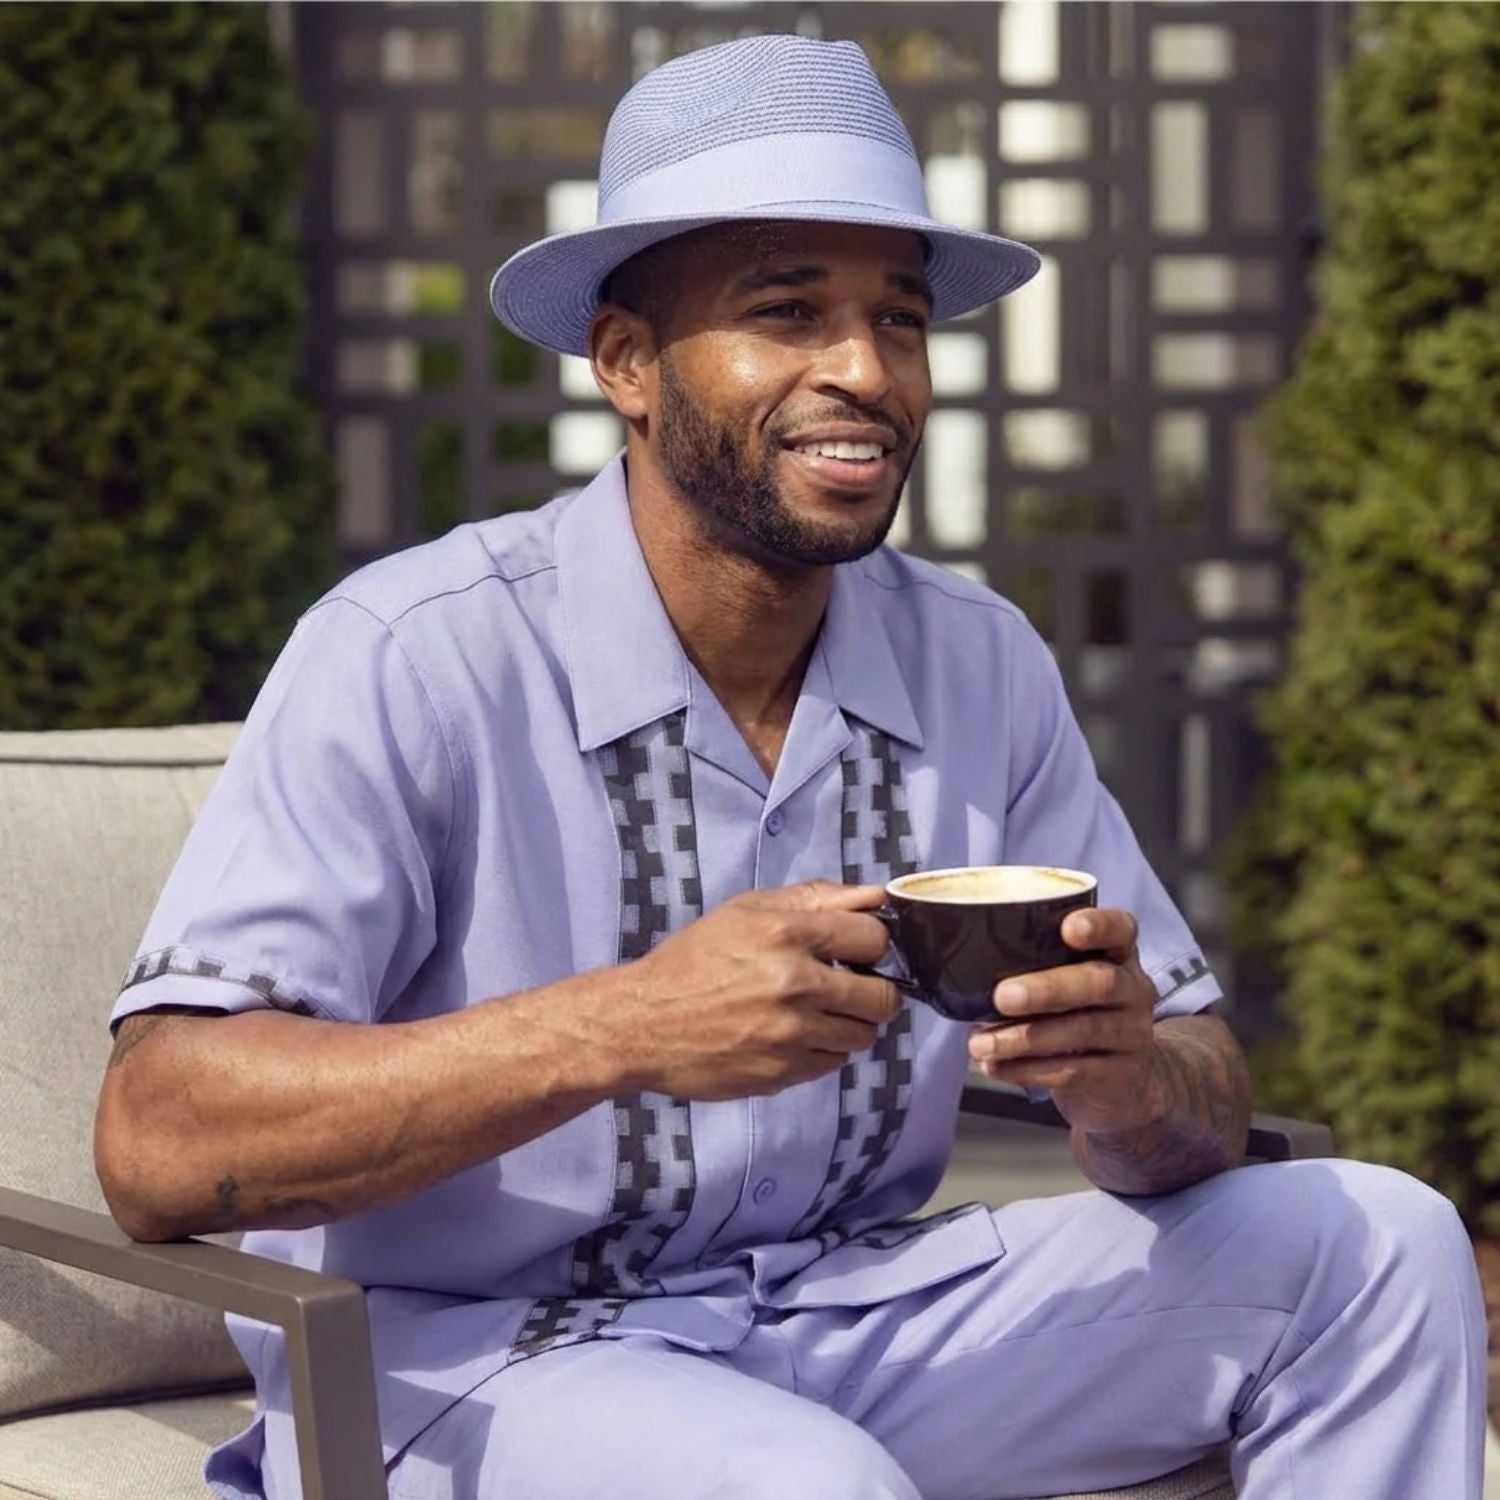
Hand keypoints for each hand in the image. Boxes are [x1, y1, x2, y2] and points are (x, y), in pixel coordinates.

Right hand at [607, 881, 900, 1100]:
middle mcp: (797, 984)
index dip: (870, 944)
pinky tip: (791, 1037)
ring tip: (813, 1014)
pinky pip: (833, 1063)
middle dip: (871, 990)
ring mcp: (792, 1035)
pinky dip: (821, 1051)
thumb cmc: (692, 960)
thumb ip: (813, 899)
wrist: (642, 1023)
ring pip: (863, 1036)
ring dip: (847, 1024)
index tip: (855, 952)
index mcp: (787, 933)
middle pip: (883, 997)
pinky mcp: (783, 1073)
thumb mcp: (746, 911)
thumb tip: (873, 895)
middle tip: (845, 988)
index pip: (874, 938)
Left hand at [966, 907, 1167, 1134]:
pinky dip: (1028, 1070)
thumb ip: (1033, 964)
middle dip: (1047, 988)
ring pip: (1082, 1031)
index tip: (1068, 928)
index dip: (1099, 925)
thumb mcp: (1069, 980)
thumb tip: (958, 961)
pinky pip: (1073, 1071)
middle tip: (1001, 996)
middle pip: (1099, 983)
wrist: (1128, 1080)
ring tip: (980, 1043)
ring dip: (1025, 1038)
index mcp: (1117, 955)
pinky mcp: (1119, 1075)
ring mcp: (1131, 1034)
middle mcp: (1132, 990)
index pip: (1120, 929)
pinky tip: (996, 1067)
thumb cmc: (1079, 1012)